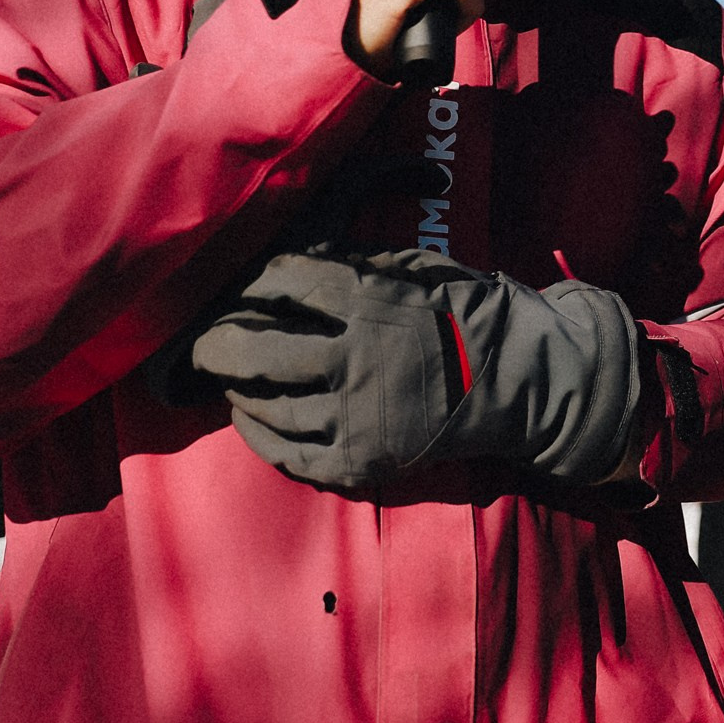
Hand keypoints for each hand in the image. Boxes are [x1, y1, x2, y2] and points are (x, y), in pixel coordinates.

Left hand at [190, 249, 643, 490]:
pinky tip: (253, 418)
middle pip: (256, 350)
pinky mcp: (361, 459)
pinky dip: (262, 435)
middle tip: (200, 343)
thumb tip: (294, 263)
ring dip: (239, 390)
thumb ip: (356, 267)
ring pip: (267, 404)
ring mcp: (356, 414)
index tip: (236, 285)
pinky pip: (290, 453)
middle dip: (216, 344)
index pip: (282, 282)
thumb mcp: (416, 267)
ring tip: (228, 379)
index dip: (250, 282)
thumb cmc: (470, 312)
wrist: (523, 380)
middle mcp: (354, 358)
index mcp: (369, 300)